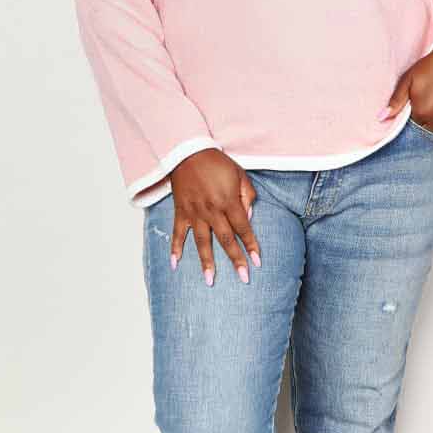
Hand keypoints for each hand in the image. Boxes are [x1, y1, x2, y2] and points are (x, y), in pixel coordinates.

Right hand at [169, 149, 261, 285]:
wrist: (187, 152)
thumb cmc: (216, 162)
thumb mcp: (240, 174)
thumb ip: (247, 196)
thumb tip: (248, 217)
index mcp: (228, 201)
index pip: (243, 228)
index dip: (251, 245)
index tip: (257, 261)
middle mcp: (211, 210)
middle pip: (226, 239)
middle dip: (235, 259)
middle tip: (243, 278)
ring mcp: (194, 213)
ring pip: (201, 242)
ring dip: (206, 262)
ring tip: (210, 281)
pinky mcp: (181, 211)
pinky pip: (177, 233)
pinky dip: (174, 248)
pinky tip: (175, 264)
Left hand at [378, 42, 432, 133]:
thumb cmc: (431, 66)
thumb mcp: (408, 80)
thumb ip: (396, 101)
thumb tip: (382, 117)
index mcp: (422, 112)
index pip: (409, 132)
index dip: (404, 128)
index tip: (403, 120)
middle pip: (422, 133)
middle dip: (416, 130)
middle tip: (412, 115)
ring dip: (427, 128)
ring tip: (423, 114)